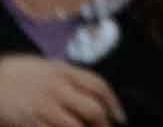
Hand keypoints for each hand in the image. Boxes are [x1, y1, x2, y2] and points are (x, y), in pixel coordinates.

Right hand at [0, 54, 122, 126]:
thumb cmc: (17, 75)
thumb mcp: (47, 68)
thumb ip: (69, 79)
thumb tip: (91, 94)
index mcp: (64, 72)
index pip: (98, 86)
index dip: (114, 103)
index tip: (120, 117)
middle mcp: (57, 89)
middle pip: (92, 109)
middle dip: (103, 123)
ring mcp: (44, 107)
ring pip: (75, 126)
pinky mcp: (31, 122)